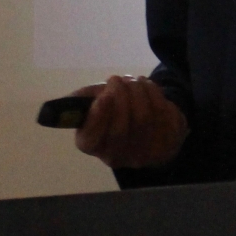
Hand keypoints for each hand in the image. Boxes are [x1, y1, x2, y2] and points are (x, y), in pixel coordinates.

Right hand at [72, 75, 187, 169]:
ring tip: (135, 80)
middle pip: (120, 129)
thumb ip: (82, 99)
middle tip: (118, 79)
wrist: (147, 125)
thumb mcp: (95, 102)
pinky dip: (156, 95)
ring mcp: (143, 155)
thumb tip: (68, 101)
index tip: (105, 96)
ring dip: (139, 91)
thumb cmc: (114, 111)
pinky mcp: (166, 145)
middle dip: (121, 96)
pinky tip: (149, 88)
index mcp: (93, 146)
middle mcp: (116, 156)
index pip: (90, 139)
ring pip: (144, 119)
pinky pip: (163, 116)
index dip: (98, 117)